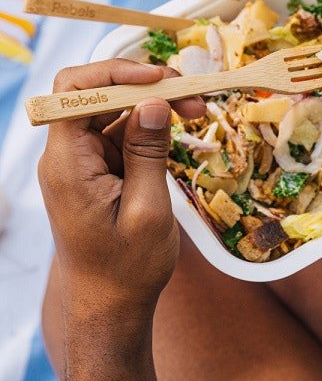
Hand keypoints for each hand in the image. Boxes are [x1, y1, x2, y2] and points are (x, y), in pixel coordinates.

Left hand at [38, 59, 204, 315]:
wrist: (111, 307)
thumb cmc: (128, 269)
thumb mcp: (148, 210)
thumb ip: (148, 151)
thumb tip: (154, 101)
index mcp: (67, 164)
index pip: (73, 92)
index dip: (115, 73)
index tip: (159, 78)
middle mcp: (67, 156)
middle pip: (95, 93)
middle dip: (143, 83)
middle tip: (191, 93)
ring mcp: (81, 161)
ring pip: (112, 108)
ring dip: (153, 102)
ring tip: (196, 108)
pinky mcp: (97, 167)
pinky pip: (120, 130)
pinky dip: (150, 123)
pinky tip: (180, 126)